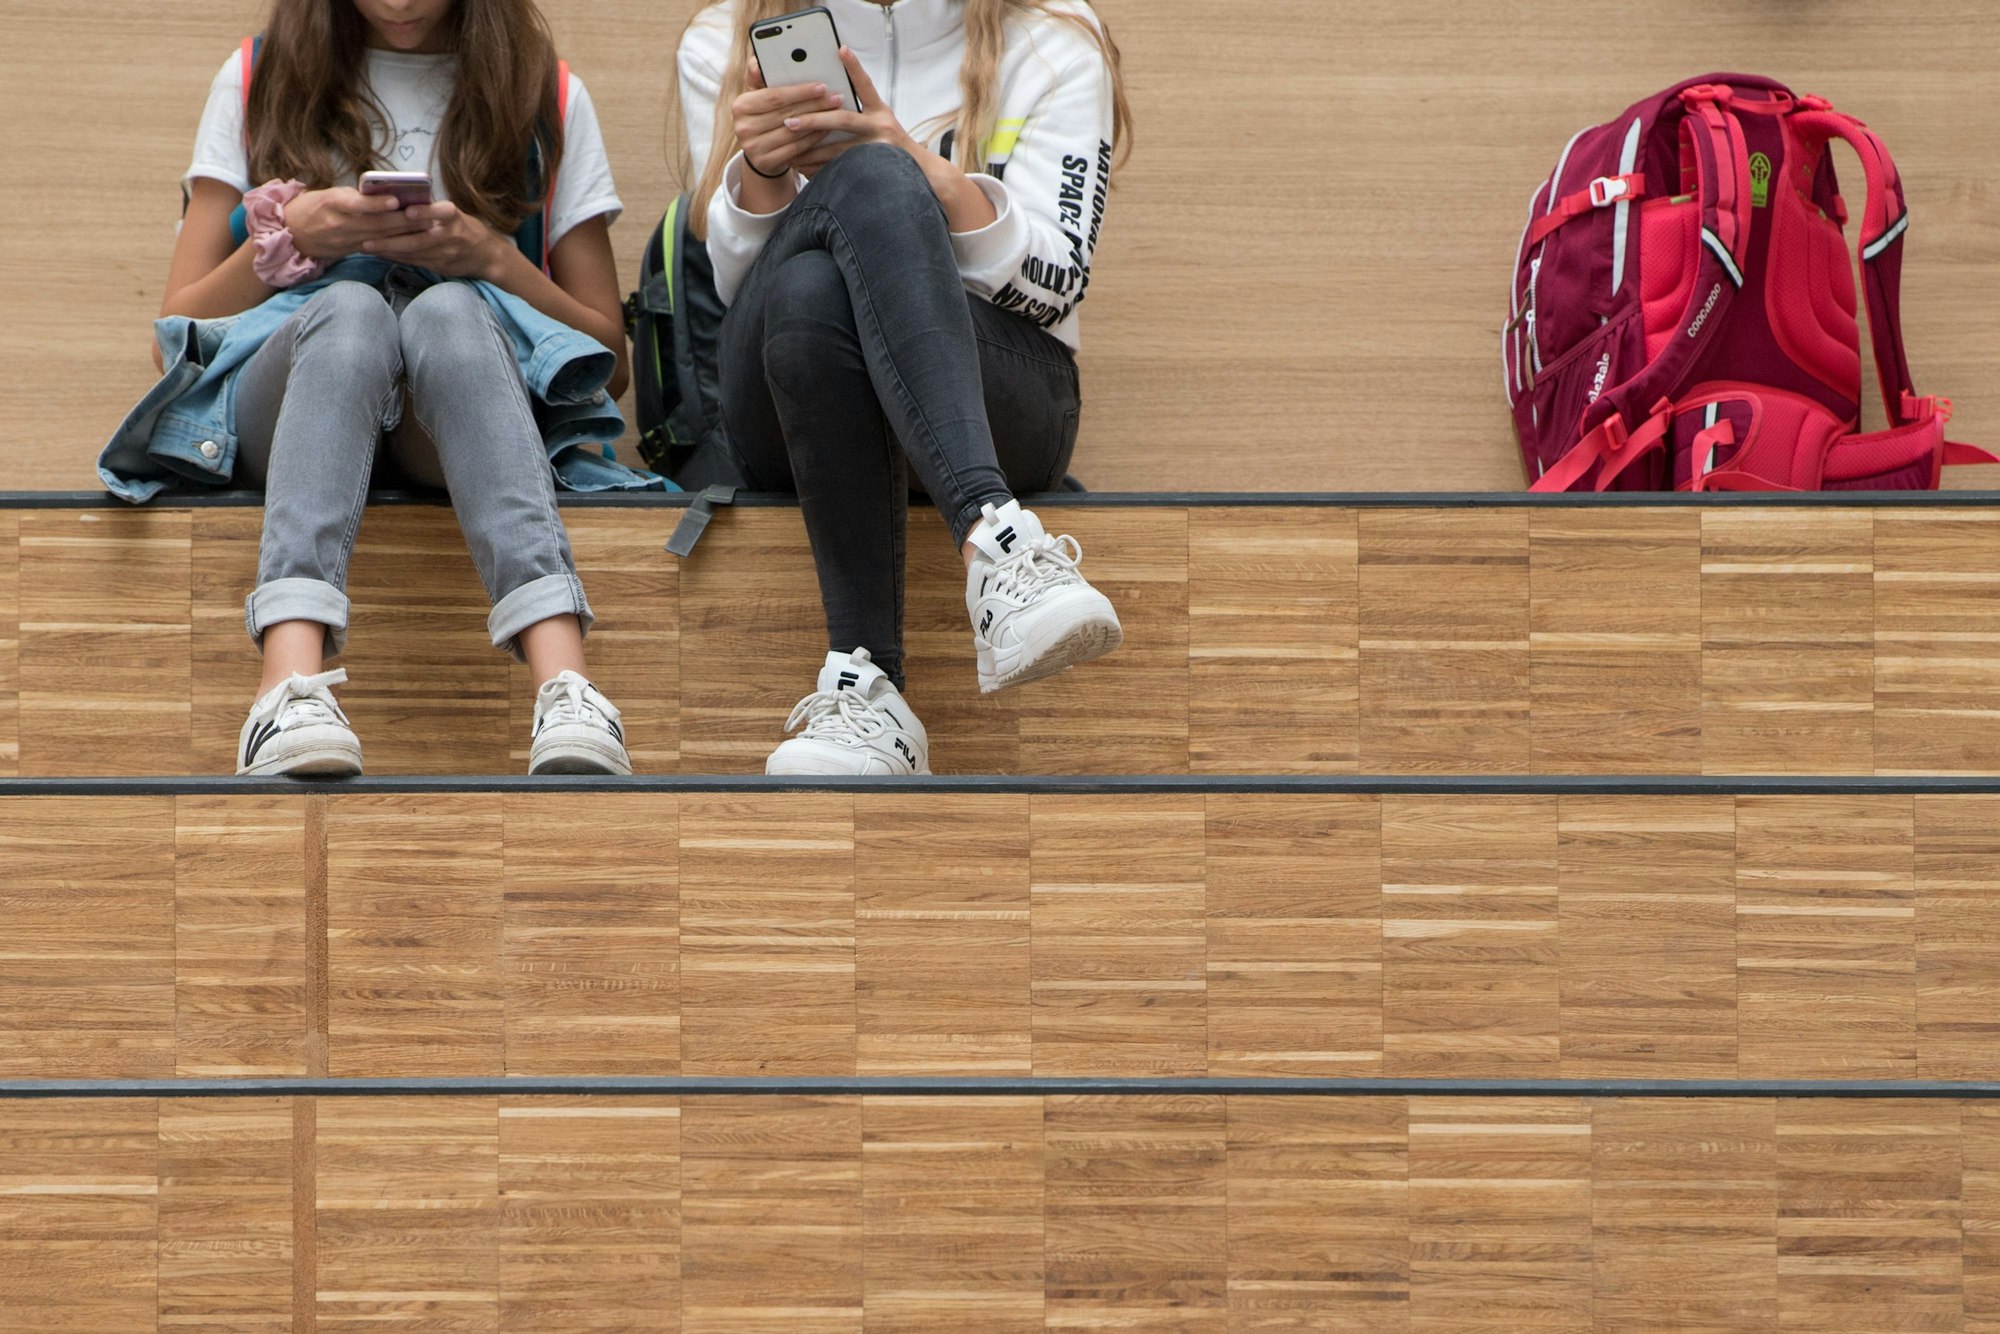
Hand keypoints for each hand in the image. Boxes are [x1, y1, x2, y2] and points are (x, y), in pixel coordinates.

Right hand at [283, 187, 427, 260]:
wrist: (290, 233)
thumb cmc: (313, 206)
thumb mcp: (330, 194)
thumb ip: (355, 196)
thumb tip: (386, 194)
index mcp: (332, 203)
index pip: (357, 204)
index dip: (377, 204)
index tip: (397, 200)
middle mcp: (340, 224)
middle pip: (376, 224)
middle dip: (404, 221)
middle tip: (429, 215)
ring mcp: (346, 240)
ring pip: (381, 238)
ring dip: (406, 234)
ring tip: (429, 228)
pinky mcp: (351, 251)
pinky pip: (377, 248)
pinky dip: (395, 244)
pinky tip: (414, 242)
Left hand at [360, 201, 506, 279]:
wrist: (487, 255)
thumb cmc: (463, 227)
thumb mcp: (452, 214)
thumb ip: (429, 209)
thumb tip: (397, 201)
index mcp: (454, 217)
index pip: (441, 212)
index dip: (425, 212)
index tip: (407, 211)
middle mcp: (451, 235)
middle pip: (418, 239)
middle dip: (391, 240)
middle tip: (367, 238)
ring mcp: (446, 253)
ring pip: (413, 253)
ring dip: (388, 250)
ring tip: (366, 246)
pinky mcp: (441, 266)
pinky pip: (415, 262)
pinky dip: (397, 258)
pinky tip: (381, 254)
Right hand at [732, 56, 841, 178]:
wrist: (759, 153)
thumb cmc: (764, 116)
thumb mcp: (759, 95)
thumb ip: (759, 78)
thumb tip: (756, 62)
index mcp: (740, 105)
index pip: (774, 96)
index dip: (799, 92)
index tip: (822, 86)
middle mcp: (743, 127)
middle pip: (786, 114)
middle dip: (814, 104)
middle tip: (836, 97)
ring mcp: (753, 148)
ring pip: (793, 131)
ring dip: (817, 121)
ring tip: (836, 112)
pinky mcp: (765, 162)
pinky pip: (795, 148)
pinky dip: (813, 138)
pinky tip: (826, 128)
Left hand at [786, 48, 916, 176]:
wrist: (911, 171)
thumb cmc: (887, 139)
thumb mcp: (880, 117)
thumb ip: (860, 104)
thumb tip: (830, 87)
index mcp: (880, 111)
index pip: (865, 85)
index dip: (854, 67)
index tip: (841, 50)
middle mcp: (880, 128)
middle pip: (843, 120)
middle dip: (813, 120)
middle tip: (790, 122)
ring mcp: (876, 151)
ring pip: (836, 150)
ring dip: (810, 151)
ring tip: (789, 150)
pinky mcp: (870, 172)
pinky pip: (837, 171)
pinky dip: (818, 170)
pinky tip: (802, 167)